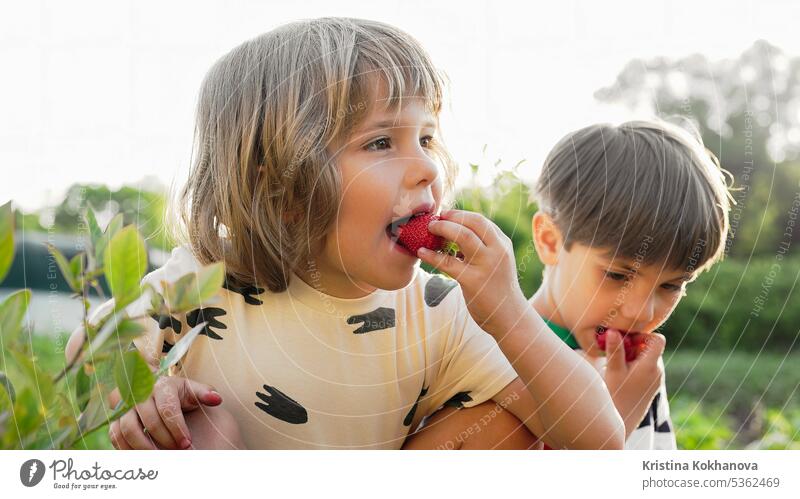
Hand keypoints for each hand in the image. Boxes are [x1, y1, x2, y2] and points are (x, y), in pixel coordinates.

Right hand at [107, 376, 221, 449]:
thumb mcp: (193, 391)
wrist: (158, 392)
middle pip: (149, 420)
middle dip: (165, 440)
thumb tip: (217, 399)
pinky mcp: (115, 417)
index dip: (177, 428)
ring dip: (146, 447)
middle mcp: (140, 392)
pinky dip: (127, 448)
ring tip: (161, 458)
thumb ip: (205, 394)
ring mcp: (125, 404)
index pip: (167, 408)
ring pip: (129, 428)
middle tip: (177, 452)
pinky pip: (115, 434)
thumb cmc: (179, 393)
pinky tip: (144, 455)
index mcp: (162, 384)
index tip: (187, 443)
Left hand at [417, 209, 527, 335]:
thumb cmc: (498, 288)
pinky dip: (432, 255)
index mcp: (502, 244)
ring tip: (428, 229)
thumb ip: (483, 247)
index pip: (480, 220)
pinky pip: (448, 262)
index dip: (460, 214)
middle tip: (434, 220)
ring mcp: (486, 265)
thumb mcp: (497, 262)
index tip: (445, 215)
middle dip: (451, 217)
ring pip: (462, 236)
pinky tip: (421, 252)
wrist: (509, 316)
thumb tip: (455, 232)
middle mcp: (497, 251)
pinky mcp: (472, 281)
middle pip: (472, 222)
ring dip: (443, 228)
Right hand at [603, 330, 665, 436]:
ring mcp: (656, 380)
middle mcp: (657, 372)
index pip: (658, 339)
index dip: (643, 335)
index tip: (626, 340)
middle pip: (651, 348)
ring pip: (647, 358)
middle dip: (634, 346)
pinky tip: (621, 374)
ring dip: (633, 356)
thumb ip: (615, 350)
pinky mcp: (651, 386)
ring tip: (617, 364)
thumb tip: (613, 330)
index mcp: (651, 365)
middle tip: (617, 351)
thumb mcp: (613, 370)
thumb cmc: (616, 395)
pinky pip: (646, 368)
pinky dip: (634, 366)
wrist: (622, 422)